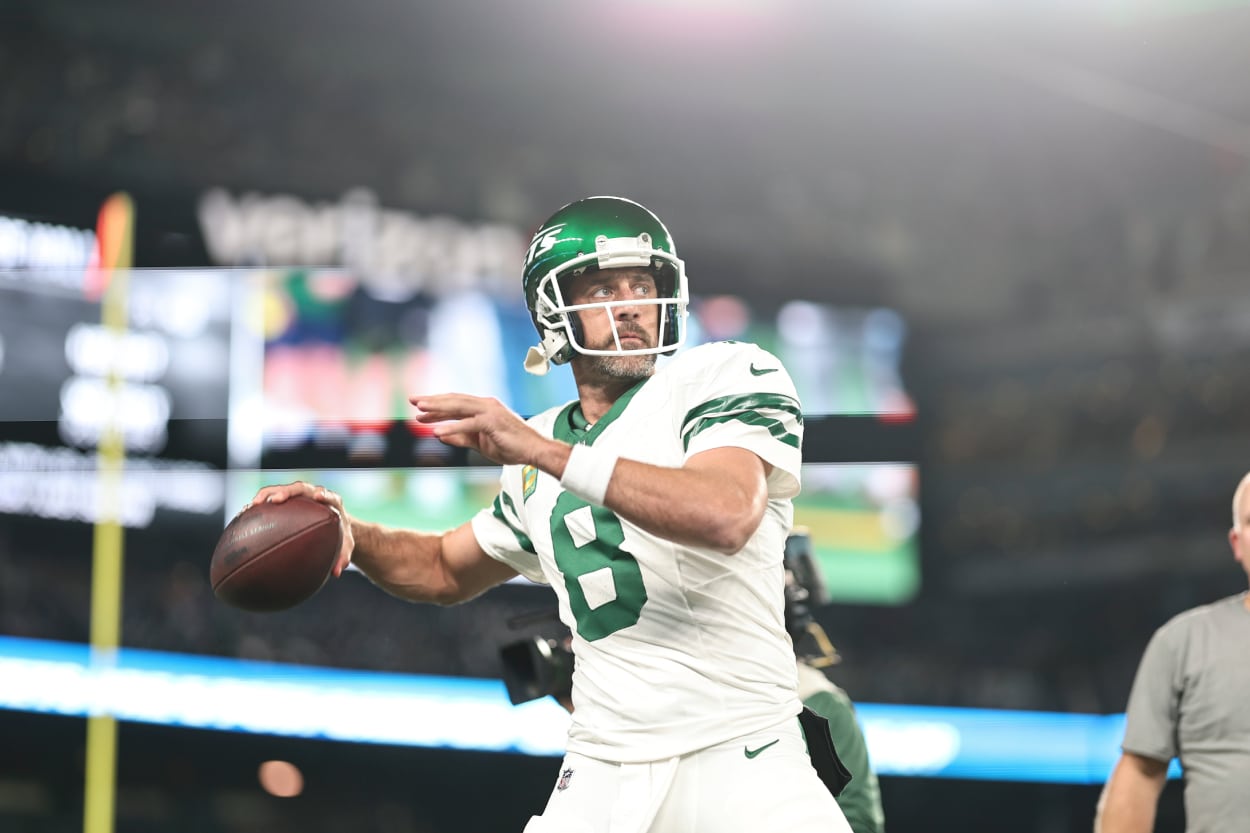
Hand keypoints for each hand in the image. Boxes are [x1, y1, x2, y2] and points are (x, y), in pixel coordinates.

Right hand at [244, 481, 355, 577]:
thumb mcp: (345, 547)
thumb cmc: (340, 535)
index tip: (318, 496)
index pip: (329, 495)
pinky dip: (259, 504)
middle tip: (276, 500)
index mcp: (332, 503)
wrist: (333, 525)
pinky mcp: (286, 500)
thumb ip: (343, 557)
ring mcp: (299, 496)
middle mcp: (313, 494)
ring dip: (267, 494)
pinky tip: (245, 515)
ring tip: (253, 504)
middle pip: (300, 488)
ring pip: (281, 490)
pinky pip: (270, 498)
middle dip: (287, 491)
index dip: (324, 494)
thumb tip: (336, 573)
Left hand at [411, 393, 548, 466]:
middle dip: (433, 401)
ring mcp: (490, 411)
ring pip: (459, 407)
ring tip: (421, 411)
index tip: (419, 409)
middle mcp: (485, 405)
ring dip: (438, 408)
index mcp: (483, 408)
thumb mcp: (480, 443)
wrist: (534, 451)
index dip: (437, 406)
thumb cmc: (511, 446)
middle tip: (413, 401)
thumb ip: (461, 438)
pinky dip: (452, 427)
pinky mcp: (493, 422)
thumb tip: (441, 435)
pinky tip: (437, 431)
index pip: (455, 404)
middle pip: (454, 400)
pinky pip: (468, 424)